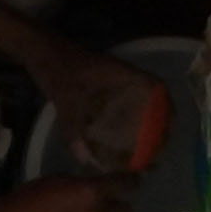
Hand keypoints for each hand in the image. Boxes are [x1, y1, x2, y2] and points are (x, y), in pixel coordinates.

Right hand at [0, 174, 128, 211]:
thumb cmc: (29, 199)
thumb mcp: (58, 180)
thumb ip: (83, 183)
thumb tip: (100, 184)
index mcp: (91, 191)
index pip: (126, 183)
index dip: (131, 182)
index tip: (134, 182)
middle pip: (125, 211)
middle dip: (116, 207)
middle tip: (104, 209)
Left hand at [43, 47, 162, 172]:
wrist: (40, 51)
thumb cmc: (57, 70)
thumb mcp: (66, 101)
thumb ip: (74, 130)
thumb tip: (84, 160)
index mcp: (120, 74)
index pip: (155, 86)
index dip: (168, 105)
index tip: (171, 127)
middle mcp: (120, 75)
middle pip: (151, 94)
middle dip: (159, 117)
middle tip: (158, 142)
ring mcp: (110, 79)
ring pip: (136, 98)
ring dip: (144, 116)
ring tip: (146, 141)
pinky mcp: (100, 84)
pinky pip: (120, 101)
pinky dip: (125, 116)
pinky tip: (119, 134)